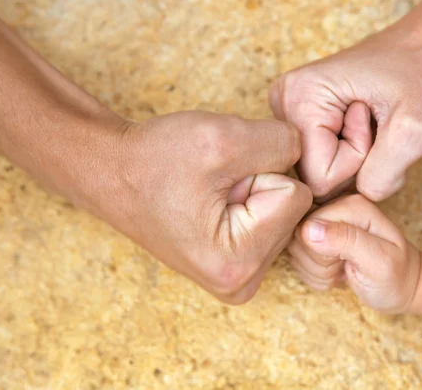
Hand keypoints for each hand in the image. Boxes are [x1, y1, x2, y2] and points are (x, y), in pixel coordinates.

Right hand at [96, 111, 311, 303]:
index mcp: (238, 263)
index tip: (215, 177)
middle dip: (256, 182)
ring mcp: (238, 277)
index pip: (297, 196)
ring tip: (206, 191)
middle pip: (291, 209)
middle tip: (209, 184)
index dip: (259, 171)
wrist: (112, 172)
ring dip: (249, 189)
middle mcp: (242, 283)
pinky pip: (266, 219)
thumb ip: (283, 142)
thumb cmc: (155, 159)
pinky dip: (245, 200)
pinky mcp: (235, 264)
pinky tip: (209, 201)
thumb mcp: (223, 137)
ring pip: (280, 211)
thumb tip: (309, 154)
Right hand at [269, 6, 421, 201]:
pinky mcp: (307, 118)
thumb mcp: (416, 132)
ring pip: (320, 173)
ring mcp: (293, 111)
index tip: (378, 126)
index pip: (318, 178)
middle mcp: (285, 103)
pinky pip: (325, 162)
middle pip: (314, 178)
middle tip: (379, 125)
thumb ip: (381, 178)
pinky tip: (369, 126)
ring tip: (376, 122)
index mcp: (299, 96)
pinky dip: (355, 156)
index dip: (358, 163)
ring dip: (358, 161)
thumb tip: (352, 201)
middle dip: (356, 165)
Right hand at [288, 194, 419, 312]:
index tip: (347, 261)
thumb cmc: (396, 275)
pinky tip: (336, 273)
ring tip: (343, 271)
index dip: (321, 252)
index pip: (308, 225)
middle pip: (297, 237)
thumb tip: (308, 229)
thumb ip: (347, 240)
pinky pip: (298, 259)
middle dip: (319, 263)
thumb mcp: (379, 261)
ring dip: (317, 271)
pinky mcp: (317, 238)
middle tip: (346, 268)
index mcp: (351, 205)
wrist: (401, 286)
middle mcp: (335, 208)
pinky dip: (315, 275)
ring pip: (295, 250)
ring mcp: (325, 223)